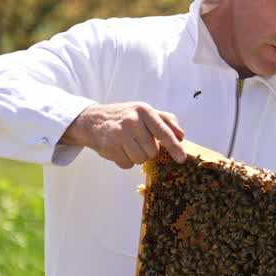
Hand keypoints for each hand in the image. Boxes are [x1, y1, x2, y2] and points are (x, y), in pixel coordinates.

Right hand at [61, 102, 185, 168]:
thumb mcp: (144, 112)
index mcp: (144, 110)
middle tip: (138, 141)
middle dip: (148, 151)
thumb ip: (165, 121)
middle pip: (153, 151)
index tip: (182, 158)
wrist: (93, 120)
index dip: (174, 147)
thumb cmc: (124, 116)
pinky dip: (125, 161)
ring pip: (141, 159)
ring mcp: (119, 134)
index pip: (164, 132)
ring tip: (128, 145)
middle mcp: (132, 120)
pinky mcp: (109, 146)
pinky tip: (119, 149)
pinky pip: (127, 165)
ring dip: (136, 157)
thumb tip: (181, 135)